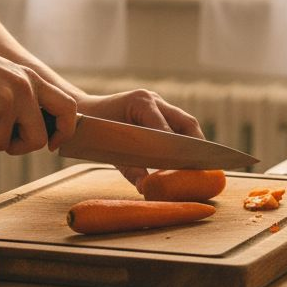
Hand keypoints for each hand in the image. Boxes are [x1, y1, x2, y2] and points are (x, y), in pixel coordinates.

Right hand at [0, 31, 77, 154]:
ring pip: (2, 144)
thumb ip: (21, 97)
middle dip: (17, 147)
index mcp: (32, 79)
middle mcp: (25, 89)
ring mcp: (7, 101)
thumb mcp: (3, 76)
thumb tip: (34, 135)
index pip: (67, 108)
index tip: (50, 144)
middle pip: (38, 140)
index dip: (63, 131)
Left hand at [77, 90, 204, 187]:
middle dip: (197, 145)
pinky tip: (187, 157)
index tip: (187, 168)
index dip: (178, 151)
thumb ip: (130, 169)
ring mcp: (157, 101)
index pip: (167, 130)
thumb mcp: (110, 149)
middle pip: (186, 122)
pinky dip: (184, 140)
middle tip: (204, 166)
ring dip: (194, 142)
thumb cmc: (93, 129)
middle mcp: (153, 99)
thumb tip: (146, 187)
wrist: (81, 112)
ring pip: (186, 122)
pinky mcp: (157, 108)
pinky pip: (177, 124)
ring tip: (200, 163)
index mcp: (141, 103)